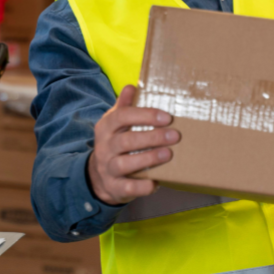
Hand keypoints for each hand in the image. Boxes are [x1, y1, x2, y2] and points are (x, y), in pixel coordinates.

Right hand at [87, 85, 178, 205]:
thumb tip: (132, 86)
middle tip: (175, 135)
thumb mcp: (115, 124)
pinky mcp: (114, 187)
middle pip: (125, 141)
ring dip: (148, 159)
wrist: (98, 176)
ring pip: (125, 164)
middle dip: (151, 137)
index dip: (144, 115)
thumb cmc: (114, 144)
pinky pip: (127, 188)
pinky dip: (142, 186)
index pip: (122, 117)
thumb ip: (124, 107)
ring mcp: (108, 168)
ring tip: (168, 154)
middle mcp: (104, 147)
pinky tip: (156, 182)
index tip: (166, 117)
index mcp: (106, 127)